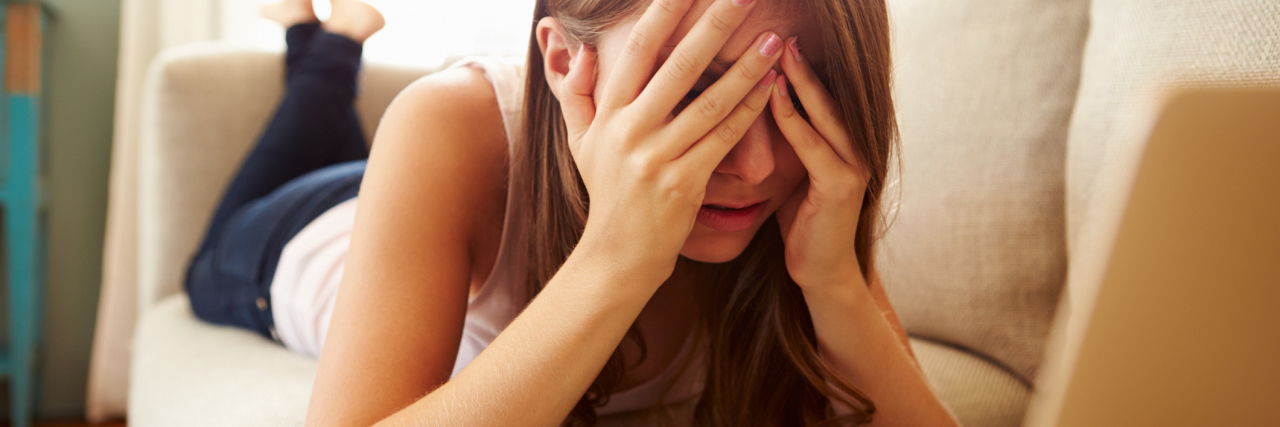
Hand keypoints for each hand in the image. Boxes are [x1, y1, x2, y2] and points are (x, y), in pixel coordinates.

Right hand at [557, 0, 782, 284]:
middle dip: (714, 25)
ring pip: (710, 102)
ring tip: (775, 38)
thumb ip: (575, 93)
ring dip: (746, 68)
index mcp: (608, 113)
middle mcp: (630, 131)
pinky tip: (771, 86)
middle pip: (678, 66)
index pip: (637, 49)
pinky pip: (724, 139)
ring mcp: (657, 158)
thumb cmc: (606, 193)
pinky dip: (749, 112)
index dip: (665, 12)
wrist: (618, 256)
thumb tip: (581, 49)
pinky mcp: (684, 183)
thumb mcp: (579, 142)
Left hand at [770, 38, 869, 289]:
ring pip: (824, 113)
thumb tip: (753, 107)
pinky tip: (772, 95)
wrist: (820, 272)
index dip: (800, 65)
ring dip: (800, 80)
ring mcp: (853, 165)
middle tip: (780, 31)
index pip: (821, 93)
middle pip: (828, 93)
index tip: (776, 37)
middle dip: (803, 61)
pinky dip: (792, 118)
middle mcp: (855, 147)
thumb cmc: (801, 222)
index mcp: (843, 143)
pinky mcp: (841, 186)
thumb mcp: (794, 173)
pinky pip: (813, 144)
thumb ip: (789, 140)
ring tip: (779, 49)